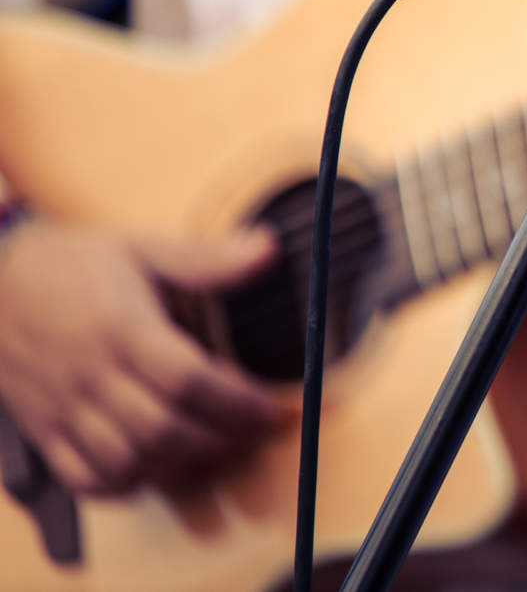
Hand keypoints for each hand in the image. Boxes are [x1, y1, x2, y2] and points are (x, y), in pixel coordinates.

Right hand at [0, 220, 282, 495]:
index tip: (275, 408)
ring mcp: (64, 408)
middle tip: (255, 433)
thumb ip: (206, 258)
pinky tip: (155, 469)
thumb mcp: (141, 249)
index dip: (238, 402)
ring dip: (179, 466)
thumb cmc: (71, 266)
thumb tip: (268, 248)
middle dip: (220, 440)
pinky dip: (124, 485)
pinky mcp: (44, 430)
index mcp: (121, 329)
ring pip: (126, 460)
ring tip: (215, 449)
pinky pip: (82, 478)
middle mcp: (91, 376)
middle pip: (162, 429)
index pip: (188, 380)